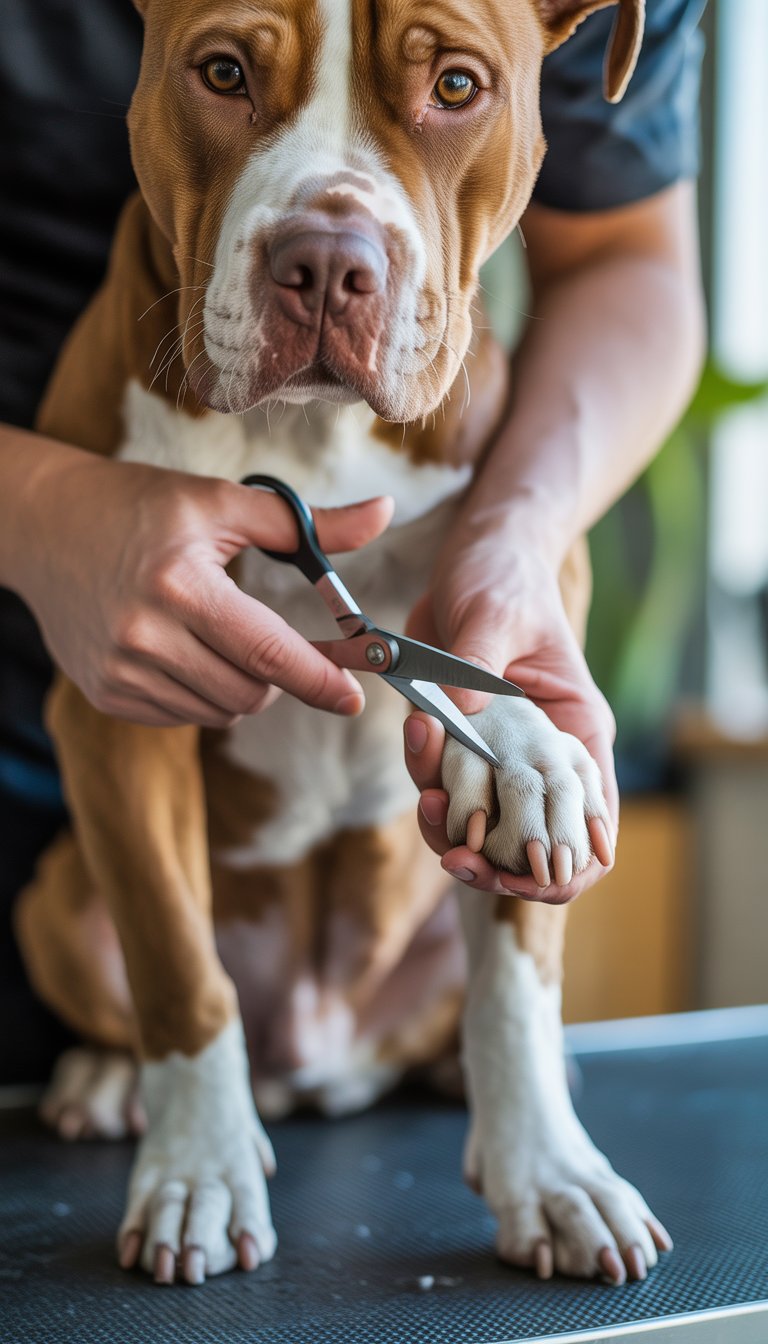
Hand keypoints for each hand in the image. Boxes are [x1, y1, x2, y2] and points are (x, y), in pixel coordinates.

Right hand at [18, 450, 392, 726]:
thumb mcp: (221, 501)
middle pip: (250, 692)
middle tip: (279, 643)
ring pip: (219, 711)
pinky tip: (185, 651)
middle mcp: (144, 635)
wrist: (47, 528)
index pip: (268, 652)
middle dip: (280, 677)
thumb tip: (382, 514)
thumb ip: (305, 523)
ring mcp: (120, 671)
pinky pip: (183, 716)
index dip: (319, 679)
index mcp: (180, 584)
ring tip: (222, 638)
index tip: (353, 695)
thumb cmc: (141, 507)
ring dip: (242, 687)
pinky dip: (202, 694)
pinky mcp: (106, 693)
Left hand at [403, 544, 616, 902]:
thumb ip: (477, 663)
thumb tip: (460, 717)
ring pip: (475, 821)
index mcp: (576, 734)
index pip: (591, 826)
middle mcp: (540, 753)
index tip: (514, 874)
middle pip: (528, 842)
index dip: (562, 869)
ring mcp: (494, 751)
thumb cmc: (504, 578)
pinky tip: (414, 737)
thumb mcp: (497, 613)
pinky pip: (437, 782)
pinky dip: (423, 776)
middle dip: (491, 864)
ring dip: (447, 826)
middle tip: (455, 856)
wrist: (473, 554)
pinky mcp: (455, 740)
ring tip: (425, 798)